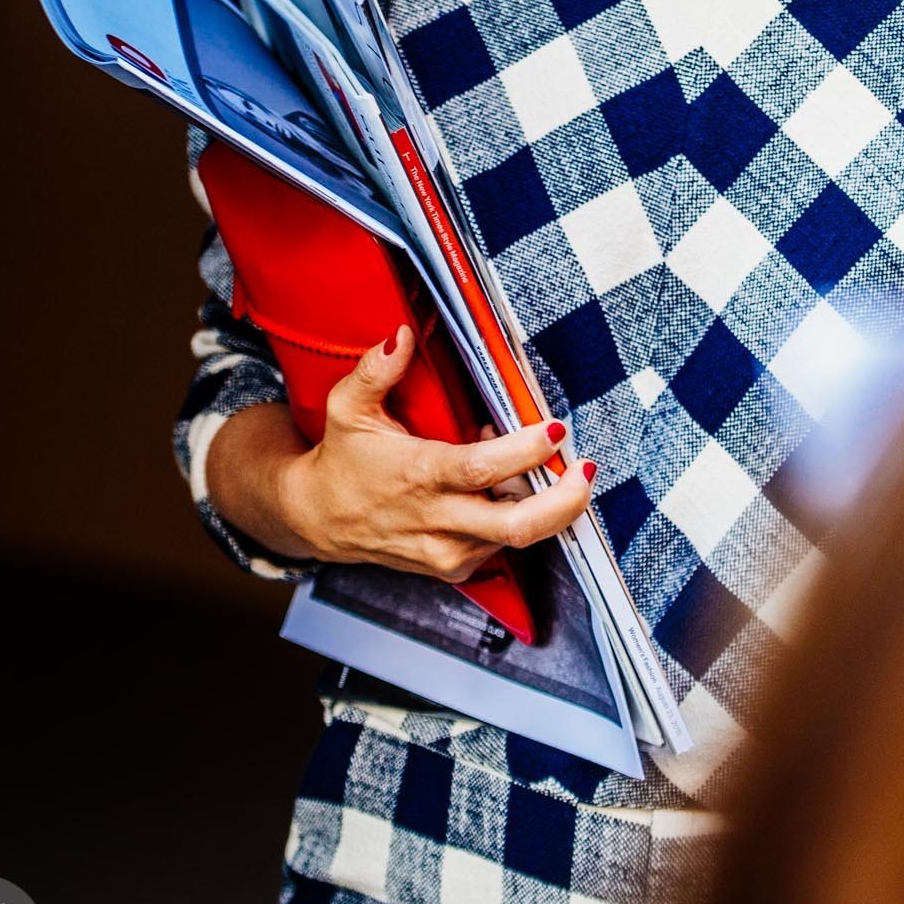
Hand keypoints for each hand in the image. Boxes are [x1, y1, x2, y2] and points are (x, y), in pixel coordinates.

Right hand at [277, 326, 593, 582]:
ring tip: (547, 468)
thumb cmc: (342, 460)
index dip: (527, 451)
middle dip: (565, 501)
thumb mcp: (348, 408)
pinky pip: (503, 545)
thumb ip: (376, 371)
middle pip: (519, 526)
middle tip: (586, 469)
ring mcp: (449, 552)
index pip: (483, 469)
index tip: (555, 429)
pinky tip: (512, 487)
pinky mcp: (455, 568)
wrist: (318, 519)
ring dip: (545, 503)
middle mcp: (438, 521)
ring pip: (518, 537)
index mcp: (419, 476)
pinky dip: (519, 515)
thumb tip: (403, 334)